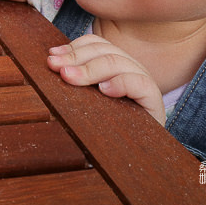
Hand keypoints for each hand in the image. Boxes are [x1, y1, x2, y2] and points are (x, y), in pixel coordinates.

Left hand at [47, 34, 165, 124]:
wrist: (132, 159)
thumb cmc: (103, 130)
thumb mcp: (86, 102)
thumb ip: (76, 82)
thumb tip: (51, 63)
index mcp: (116, 66)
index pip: (98, 45)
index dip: (74, 47)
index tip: (52, 56)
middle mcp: (131, 70)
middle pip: (105, 51)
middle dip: (75, 57)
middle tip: (55, 66)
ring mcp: (144, 83)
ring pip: (118, 62)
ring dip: (90, 69)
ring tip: (69, 77)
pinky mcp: (153, 100)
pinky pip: (140, 83)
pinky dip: (120, 82)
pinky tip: (104, 89)